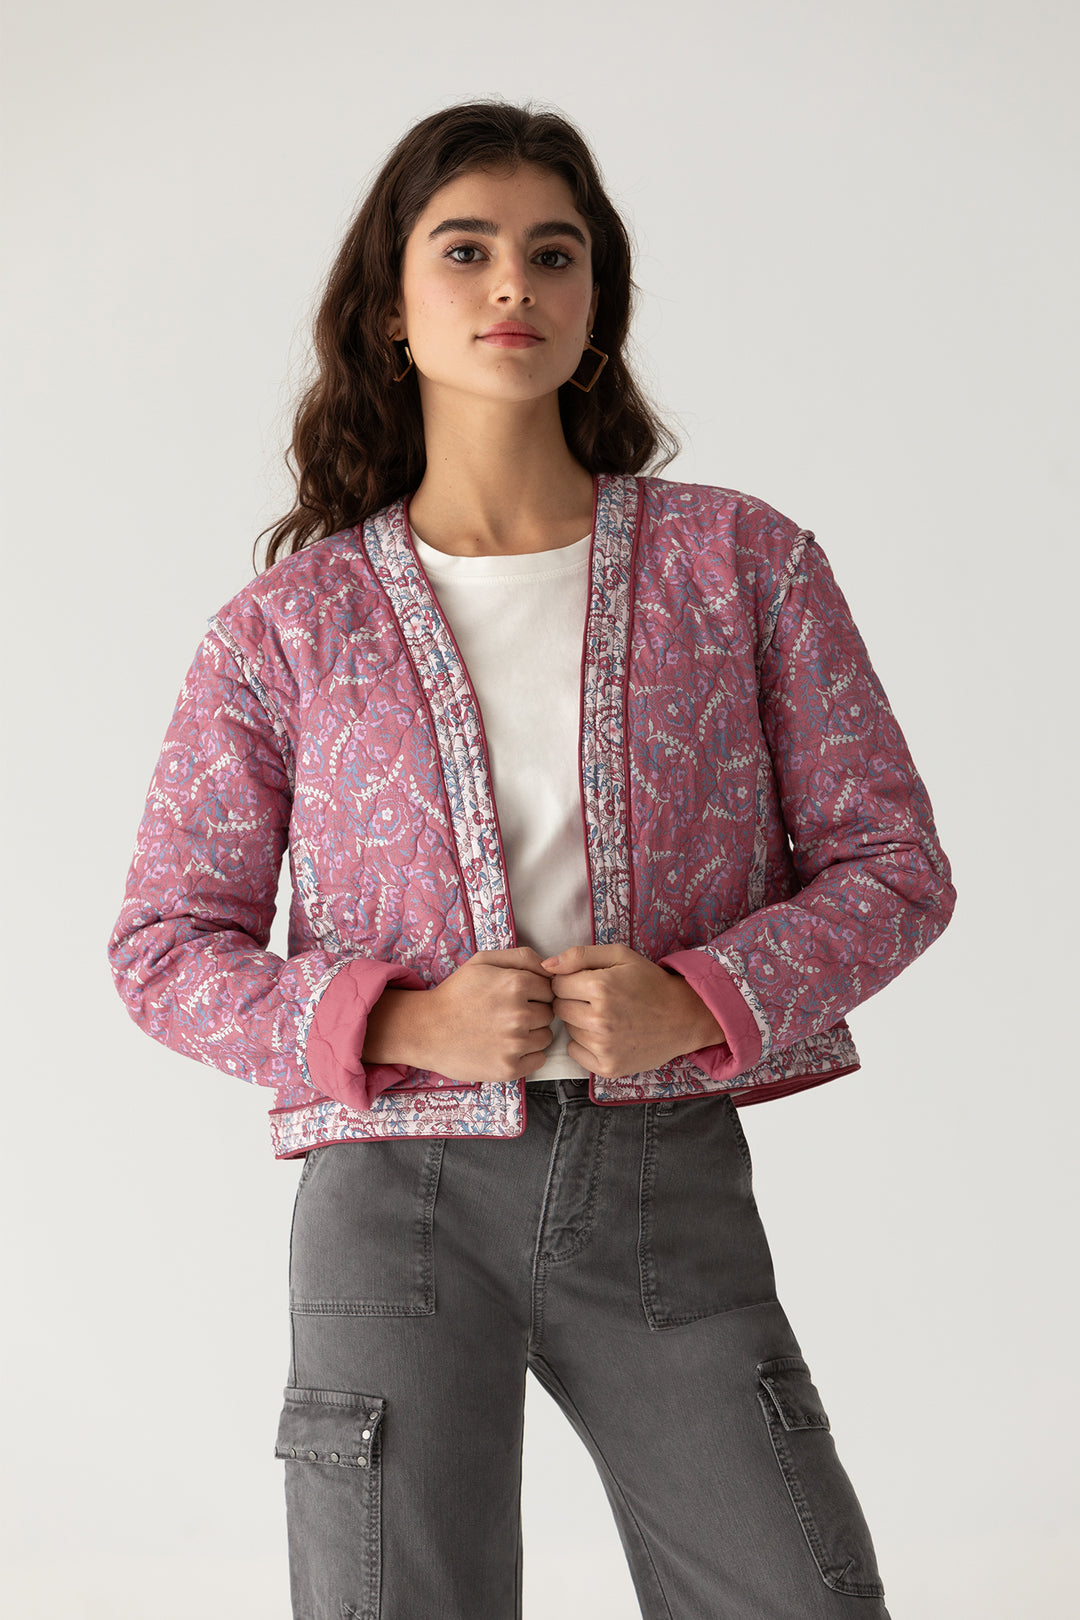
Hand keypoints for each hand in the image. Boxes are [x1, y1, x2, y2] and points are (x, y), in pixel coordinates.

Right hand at [414, 947, 555, 1083]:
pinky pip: (538, 1059)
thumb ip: (522, 957)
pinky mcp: (510, 1068)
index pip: (549, 989)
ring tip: (505, 1031)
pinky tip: (506, 1048)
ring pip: (546, 1037)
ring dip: (532, 1034)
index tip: (516, 997)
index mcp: (516, 984)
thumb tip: (551, 967)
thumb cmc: (456, 994)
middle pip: (549, 1013)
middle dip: (533, 1012)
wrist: (426, 1030)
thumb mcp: (483, 961)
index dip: (535, 992)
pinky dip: (527, 1055)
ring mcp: (515, 1044)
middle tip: (507, 1014)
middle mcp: (519, 1014)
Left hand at [541, 944, 726, 1077]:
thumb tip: (546, 966)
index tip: (587, 982)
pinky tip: (606, 1035)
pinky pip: (575, 1052)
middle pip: (559, 1008)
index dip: (570, 981)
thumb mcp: (619, 956)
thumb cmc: (649, 983)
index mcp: (600, 987)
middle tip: (597, 1000)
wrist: (683, 1017)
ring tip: (606, 1017)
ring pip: (568, 1030)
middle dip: (573, 1001)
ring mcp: (604, 1046)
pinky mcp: (608, 1066)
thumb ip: (579, 956)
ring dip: (579, 1022)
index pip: (557, 984)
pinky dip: (585, 1044)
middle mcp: (599, 1019)